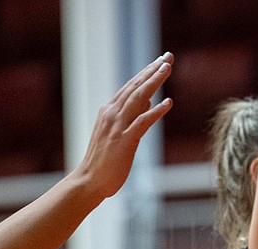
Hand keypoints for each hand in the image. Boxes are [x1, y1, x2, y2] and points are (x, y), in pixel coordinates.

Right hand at [72, 52, 173, 199]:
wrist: (89, 182)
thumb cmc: (104, 162)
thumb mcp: (118, 134)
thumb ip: (131, 116)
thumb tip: (148, 101)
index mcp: (109, 112)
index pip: (130, 87)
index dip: (146, 73)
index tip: (160, 61)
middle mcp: (112, 114)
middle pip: (135, 87)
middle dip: (152, 70)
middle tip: (168, 56)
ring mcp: (117, 127)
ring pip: (138, 98)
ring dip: (154, 82)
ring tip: (167, 68)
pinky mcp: (124, 141)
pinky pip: (142, 122)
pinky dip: (155, 111)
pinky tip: (168, 103)